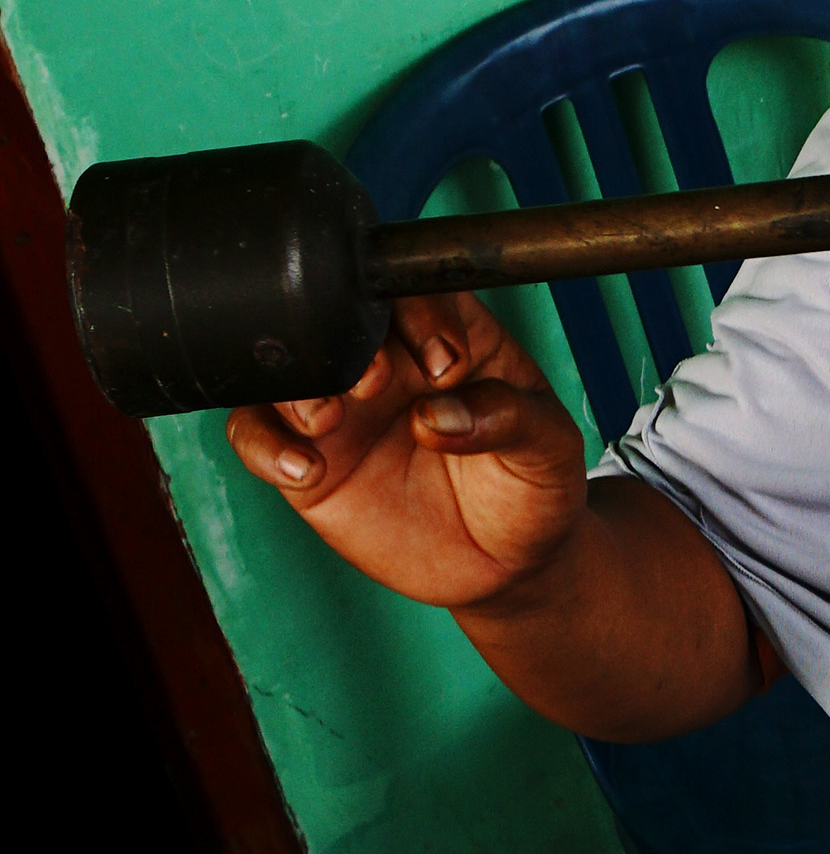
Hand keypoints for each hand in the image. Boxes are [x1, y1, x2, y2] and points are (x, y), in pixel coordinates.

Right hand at [225, 288, 589, 615]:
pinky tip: (305, 472)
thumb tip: (439, 415)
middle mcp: (385, 357)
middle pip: (335, 315)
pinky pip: (256, 434)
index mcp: (448, 332)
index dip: (417, 313)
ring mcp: (341, 406)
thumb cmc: (531, 487)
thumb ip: (508, 418)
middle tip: (375, 384)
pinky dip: (264, 446)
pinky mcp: (310, 458)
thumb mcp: (549, 448)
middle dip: (345, 341)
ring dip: (296, 387)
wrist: (507, 564)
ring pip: (285, 368)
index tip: (444, 364)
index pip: (413, 290)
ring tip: (328, 423)